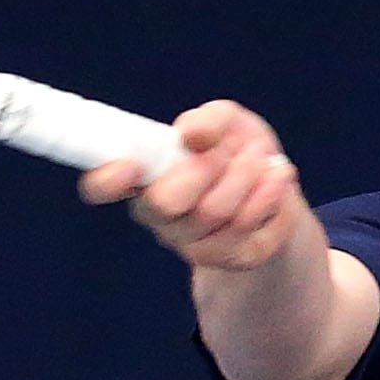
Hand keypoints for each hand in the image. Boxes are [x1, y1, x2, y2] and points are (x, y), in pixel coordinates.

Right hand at [77, 98, 309, 272]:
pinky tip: (278, 176)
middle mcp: (159, 215)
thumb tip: (190, 134)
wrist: (276, 183)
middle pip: (164, 204)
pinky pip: (244, 234)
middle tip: (223, 153)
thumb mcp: (226, 120)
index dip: (107, 180)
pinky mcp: (230, 258)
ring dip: (243, 176)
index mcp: (143, 176)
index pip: (101, 186)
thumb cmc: (234, 147)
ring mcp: (192, 243)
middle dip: (200, 170)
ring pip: (211, 214)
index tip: (130, 164)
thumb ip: (208, 121)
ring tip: (262, 156)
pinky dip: (268, 196)